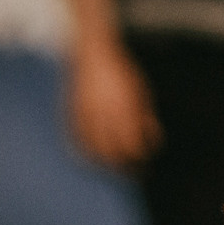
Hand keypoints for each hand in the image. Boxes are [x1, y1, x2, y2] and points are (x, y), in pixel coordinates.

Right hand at [69, 35, 160, 168]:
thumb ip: (146, 118)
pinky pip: (75, 140)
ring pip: (91, 149)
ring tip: (113, 170)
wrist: (92, 51)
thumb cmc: (122, 73)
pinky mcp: (70, 112)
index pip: (131, 145)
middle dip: (122, 167)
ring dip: (103, 164)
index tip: (144, 168)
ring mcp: (83, 112)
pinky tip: (92, 160)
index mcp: (122, 106)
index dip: (138, 160)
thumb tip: (153, 143)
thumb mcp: (141, 93)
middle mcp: (102, 111)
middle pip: (111, 152)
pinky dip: (83, 153)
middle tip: (131, 173)